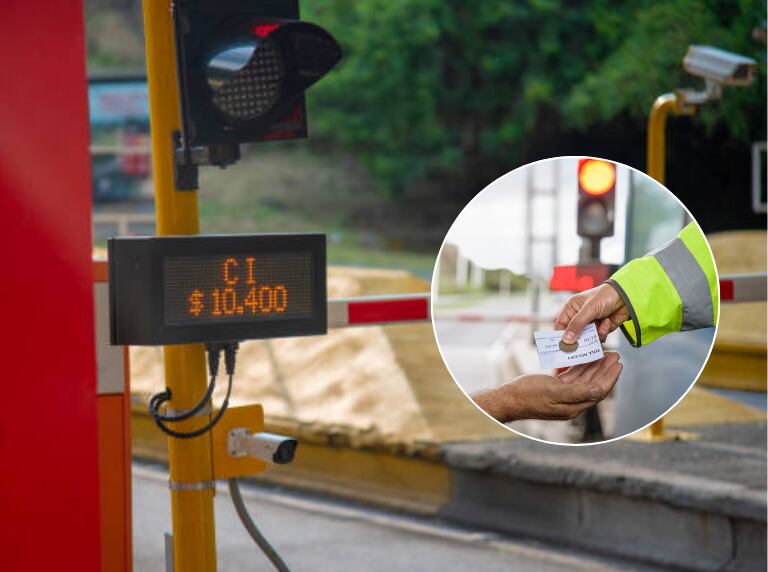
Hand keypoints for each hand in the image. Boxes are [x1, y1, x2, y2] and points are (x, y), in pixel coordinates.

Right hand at [471, 352, 622, 422]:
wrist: (508, 399)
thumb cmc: (527, 395)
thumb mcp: (553, 391)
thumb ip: (578, 392)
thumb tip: (599, 391)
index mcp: (573, 406)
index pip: (598, 391)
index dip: (610, 377)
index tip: (618, 364)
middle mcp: (571, 403)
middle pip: (594, 385)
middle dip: (605, 370)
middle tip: (614, 355)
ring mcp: (563, 397)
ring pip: (584, 380)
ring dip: (594, 367)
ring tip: (604, 354)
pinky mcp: (555, 390)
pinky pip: (573, 378)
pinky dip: (580, 368)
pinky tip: (584, 359)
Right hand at [555, 283, 628, 343]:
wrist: (626, 297)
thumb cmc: (605, 296)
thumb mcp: (588, 309)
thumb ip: (576, 324)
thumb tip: (566, 340)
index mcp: (571, 308)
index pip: (561, 325)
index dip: (561, 336)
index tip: (563, 346)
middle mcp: (579, 317)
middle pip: (573, 334)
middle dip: (578, 339)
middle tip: (581, 346)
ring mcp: (590, 323)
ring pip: (586, 338)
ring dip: (593, 335)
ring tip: (599, 327)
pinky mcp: (601, 329)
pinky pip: (598, 338)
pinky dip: (603, 332)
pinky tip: (607, 322)